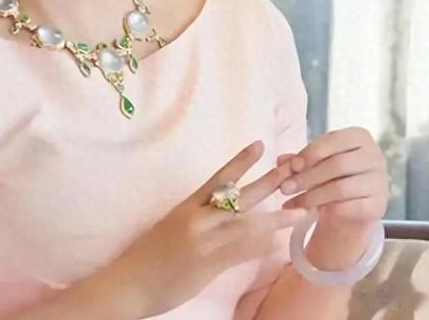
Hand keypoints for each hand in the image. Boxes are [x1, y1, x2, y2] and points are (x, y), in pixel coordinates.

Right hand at [98, 140, 307, 317]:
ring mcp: (204, 240)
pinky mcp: (207, 263)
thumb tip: (219, 211)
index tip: (259, 145)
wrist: (128, 282)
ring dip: (277, 218)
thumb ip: (195, 217)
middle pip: (239, 195)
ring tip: (300, 210)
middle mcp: (197, 218)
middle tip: (291, 169)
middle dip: (268, 182)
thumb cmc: (146, 256)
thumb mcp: (170, 227)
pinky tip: (278, 241)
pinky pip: (240, 251)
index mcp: (187, 206)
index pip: (218, 178)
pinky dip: (260, 245)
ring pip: (247, 223)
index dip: (240, 161)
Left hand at [276, 127, 388, 231]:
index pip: (332, 140)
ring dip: (311, 196)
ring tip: (291, 202)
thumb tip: (280, 161)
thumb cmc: (332, 173)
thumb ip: (299, 160)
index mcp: (359, 137)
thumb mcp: (317, 161)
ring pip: (340, 188)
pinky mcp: (379, 205)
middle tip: (284, 188)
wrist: (354, 202)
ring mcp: (379, 181)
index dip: (309, 153)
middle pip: (337, 165)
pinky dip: (327, 210)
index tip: (291, 166)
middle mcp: (375, 156)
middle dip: (307, 177)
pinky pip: (350, 207)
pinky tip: (309, 213)